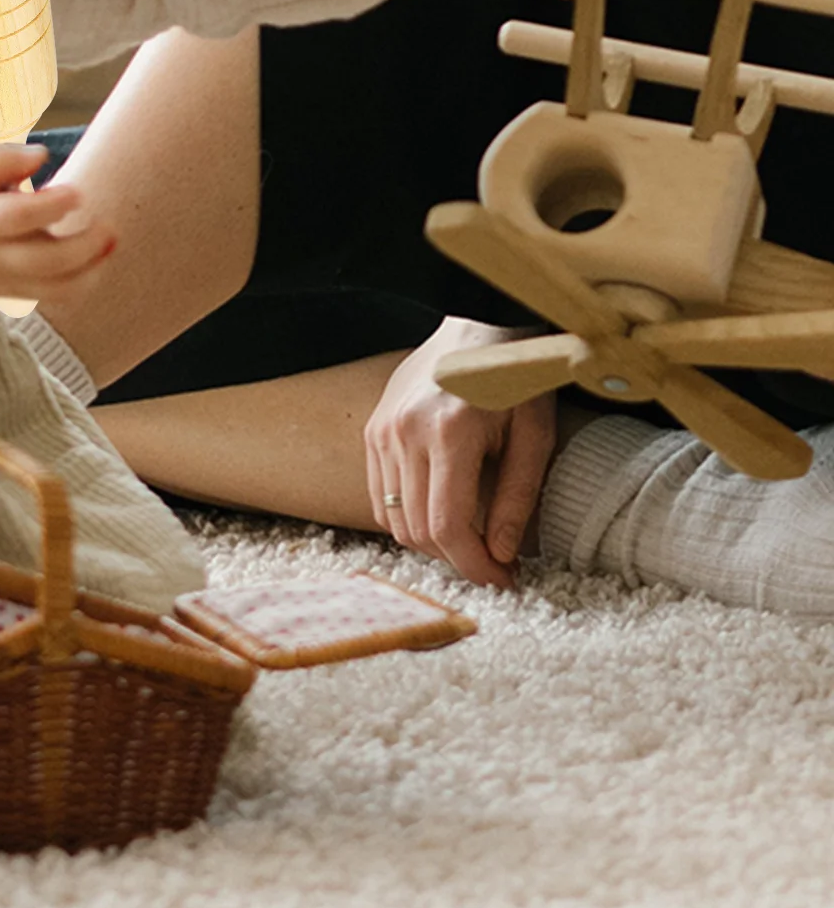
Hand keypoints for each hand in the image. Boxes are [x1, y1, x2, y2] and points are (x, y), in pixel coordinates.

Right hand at [0, 144, 116, 301]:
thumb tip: (41, 155)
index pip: (13, 218)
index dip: (50, 207)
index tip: (78, 192)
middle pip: (42, 262)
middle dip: (84, 246)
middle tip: (107, 223)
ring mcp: (2, 280)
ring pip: (55, 290)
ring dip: (92, 270)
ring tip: (111, 241)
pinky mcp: (14, 293)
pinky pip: (56, 297)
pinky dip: (85, 280)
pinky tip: (98, 255)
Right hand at [363, 316, 556, 588]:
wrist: (477, 327)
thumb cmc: (514, 379)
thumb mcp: (533, 437)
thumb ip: (515, 500)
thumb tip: (501, 556)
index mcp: (449, 433)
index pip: (447, 527)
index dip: (475, 566)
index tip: (503, 580)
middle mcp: (405, 433)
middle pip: (417, 529)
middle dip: (456, 560)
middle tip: (492, 565)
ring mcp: (382, 431)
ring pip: (393, 518)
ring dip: (430, 542)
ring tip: (468, 540)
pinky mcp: (373, 430)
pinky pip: (380, 495)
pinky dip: (406, 517)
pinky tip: (439, 513)